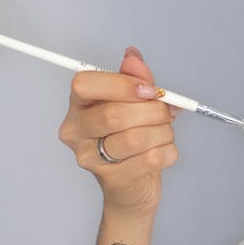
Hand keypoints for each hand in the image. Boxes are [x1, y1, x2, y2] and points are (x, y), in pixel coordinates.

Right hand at [58, 46, 177, 215]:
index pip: (85, 84)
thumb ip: (136, 79)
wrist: (133, 186)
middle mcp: (76, 132)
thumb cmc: (132, 139)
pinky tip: (163, 150)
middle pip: (114, 114)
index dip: (123, 84)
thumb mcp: (136, 103)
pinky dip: (168, 151)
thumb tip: (133, 57)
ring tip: (165, 132)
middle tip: (165, 113)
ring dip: (162, 132)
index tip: (150, 90)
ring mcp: (90, 159)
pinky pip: (151, 159)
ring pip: (135, 138)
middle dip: (152, 111)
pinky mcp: (113, 180)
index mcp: (78, 106)